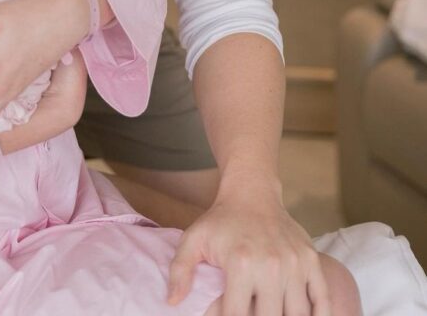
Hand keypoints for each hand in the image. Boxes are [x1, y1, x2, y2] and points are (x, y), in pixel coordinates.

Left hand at [167, 176, 330, 314]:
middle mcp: (271, 265)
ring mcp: (295, 264)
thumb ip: (180, 271)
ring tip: (271, 310)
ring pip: (297, 315)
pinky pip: (323, 301)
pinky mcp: (312, 261)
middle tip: (250, 310)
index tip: (226, 314)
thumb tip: (172, 302)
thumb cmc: (221, 220)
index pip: (236, 315)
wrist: (253, 191)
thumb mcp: (193, 239)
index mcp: (240, 263)